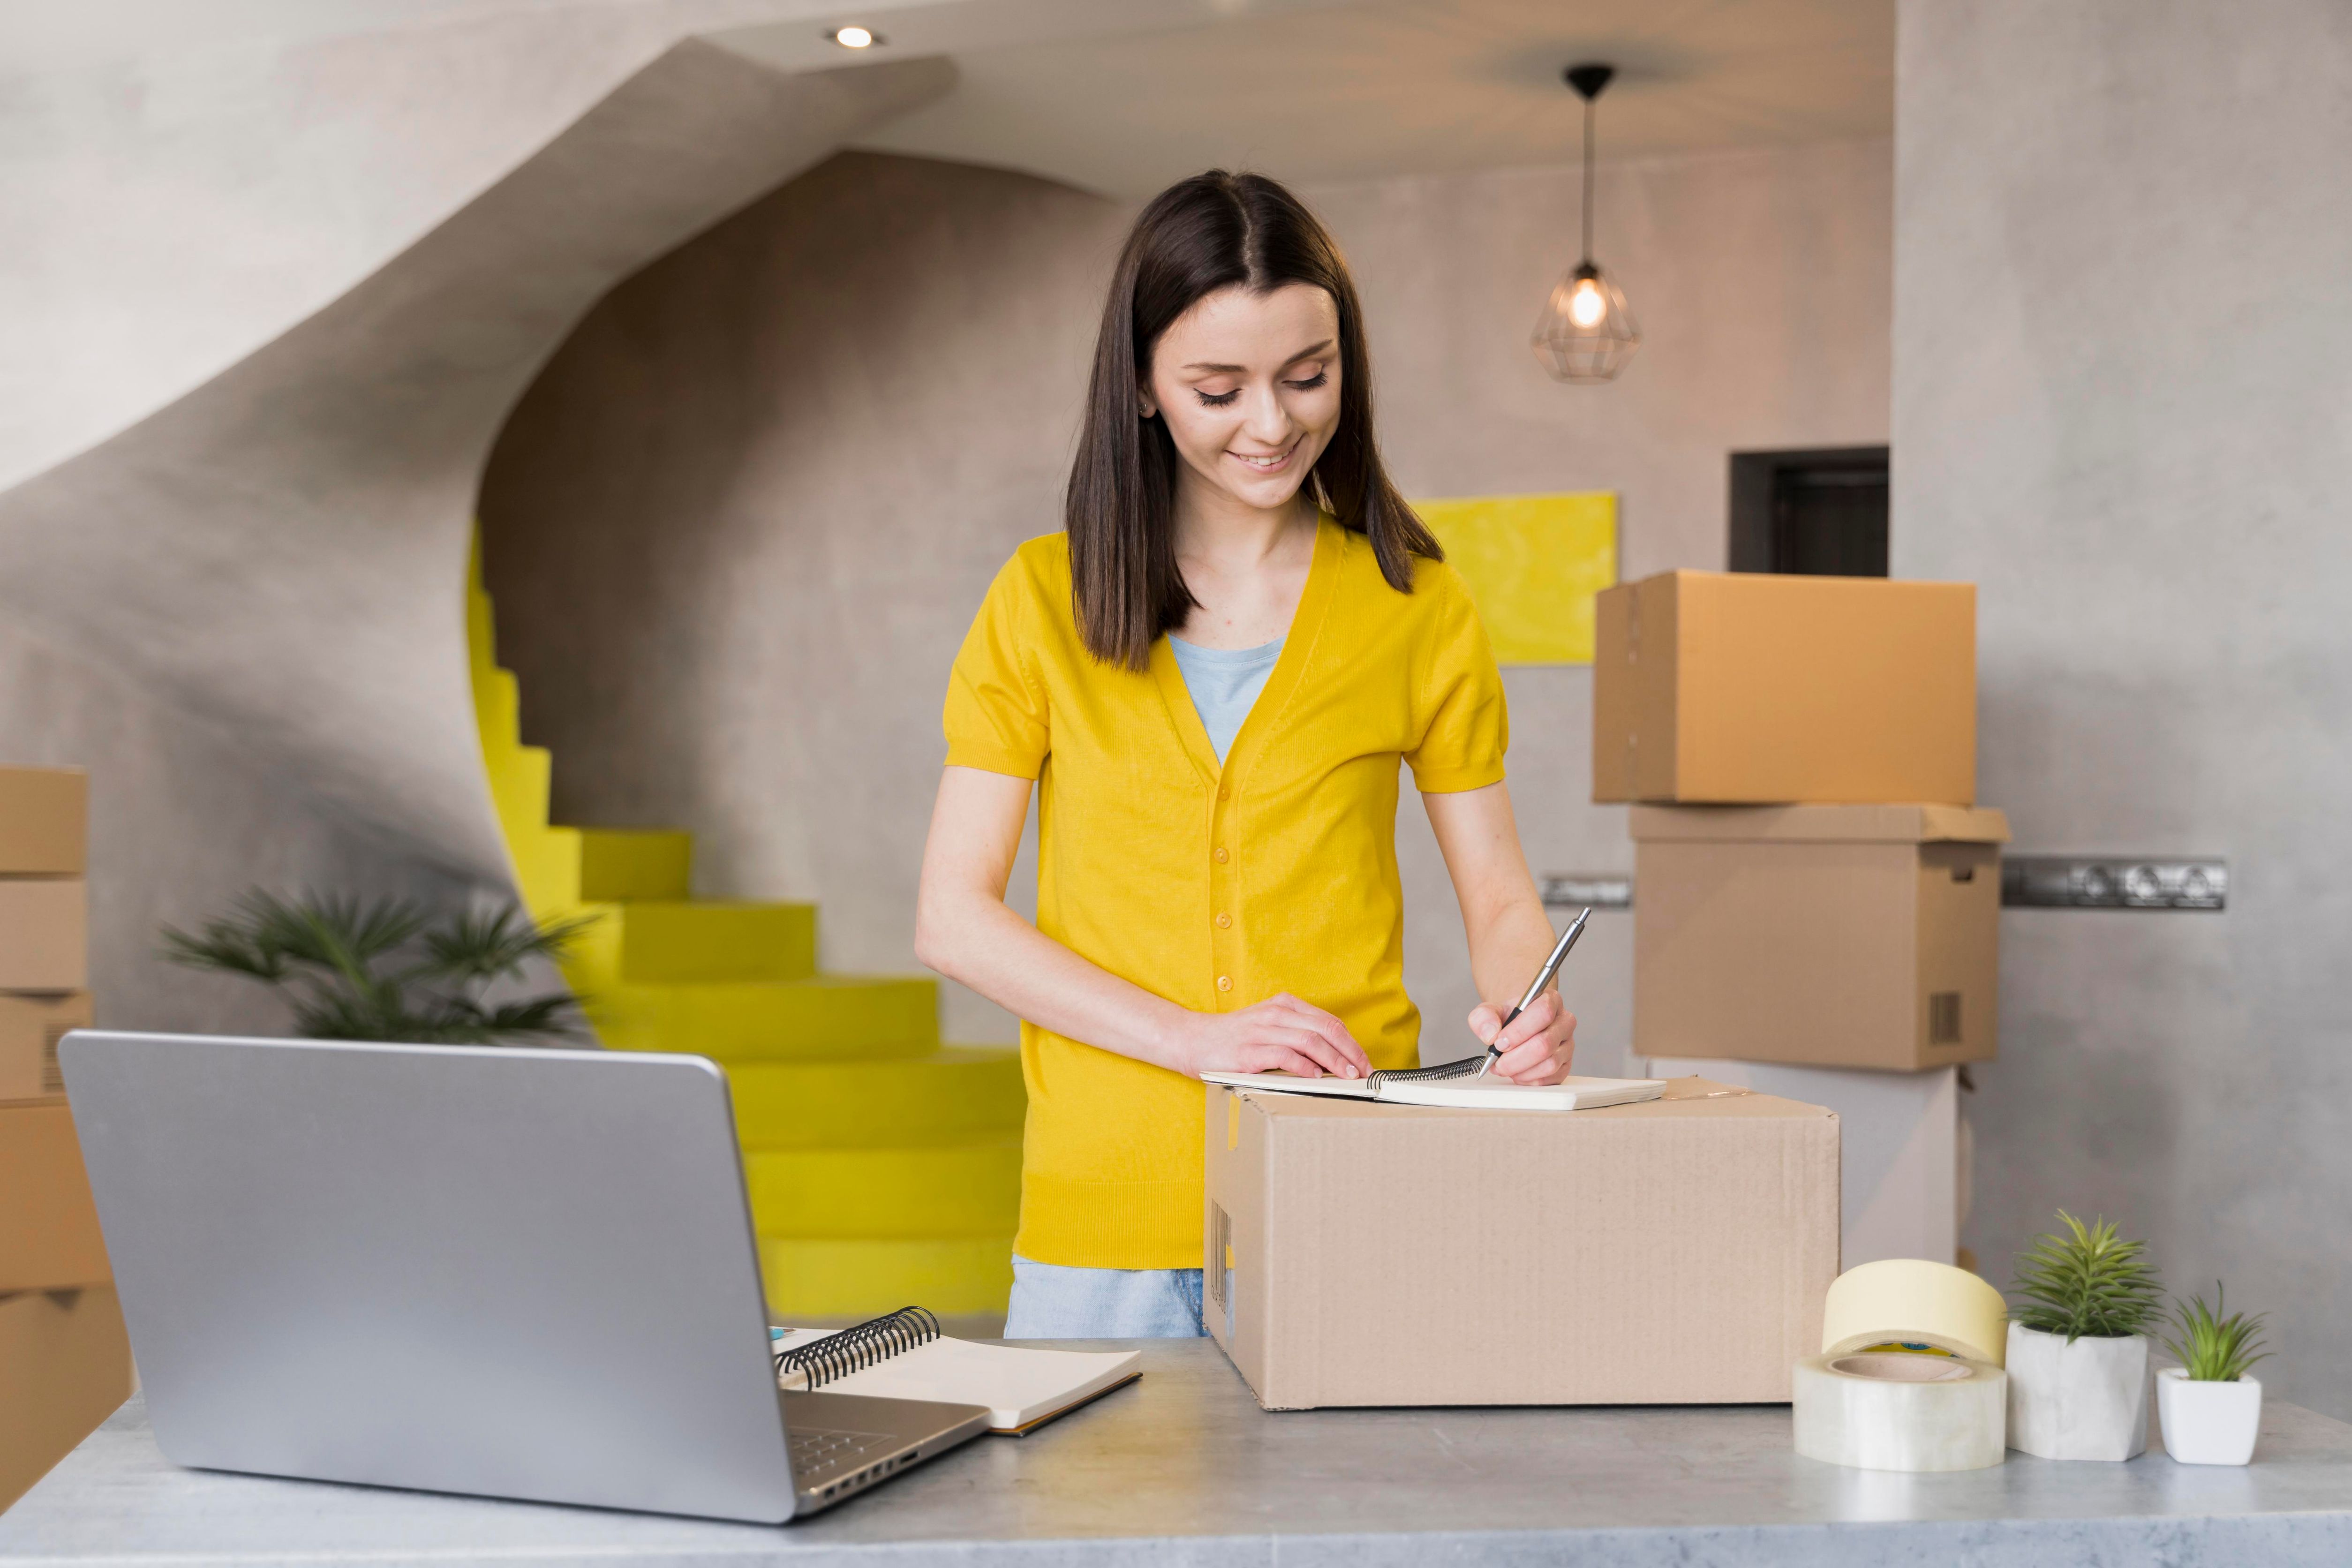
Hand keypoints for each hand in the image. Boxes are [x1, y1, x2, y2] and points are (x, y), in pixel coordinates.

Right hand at [1173, 992, 1371, 1080]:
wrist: (1191, 1040)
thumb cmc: (1233, 1039)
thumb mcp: (1268, 1027)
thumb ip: (1296, 1035)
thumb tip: (1333, 1058)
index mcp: (1284, 1006)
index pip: (1328, 1021)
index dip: (1351, 1043)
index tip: (1364, 1062)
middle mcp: (1275, 1014)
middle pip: (1325, 1029)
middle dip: (1350, 1052)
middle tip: (1364, 1072)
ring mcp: (1261, 1031)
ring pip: (1310, 1040)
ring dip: (1334, 1060)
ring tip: (1348, 1076)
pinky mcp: (1248, 1051)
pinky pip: (1284, 1055)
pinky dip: (1304, 1066)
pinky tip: (1316, 1077)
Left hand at [1466, 991, 1575, 1084]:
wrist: (1516, 1026)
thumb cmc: (1508, 1018)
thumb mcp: (1490, 1010)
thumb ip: (1484, 1017)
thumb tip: (1490, 1034)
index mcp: (1551, 1000)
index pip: (1543, 1013)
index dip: (1519, 1031)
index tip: (1499, 1042)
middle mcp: (1564, 1022)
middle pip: (1545, 1044)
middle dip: (1515, 1058)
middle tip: (1498, 1062)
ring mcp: (1568, 1045)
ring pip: (1550, 1064)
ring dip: (1521, 1071)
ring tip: (1505, 1068)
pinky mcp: (1566, 1065)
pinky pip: (1552, 1078)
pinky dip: (1530, 1080)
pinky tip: (1517, 1073)